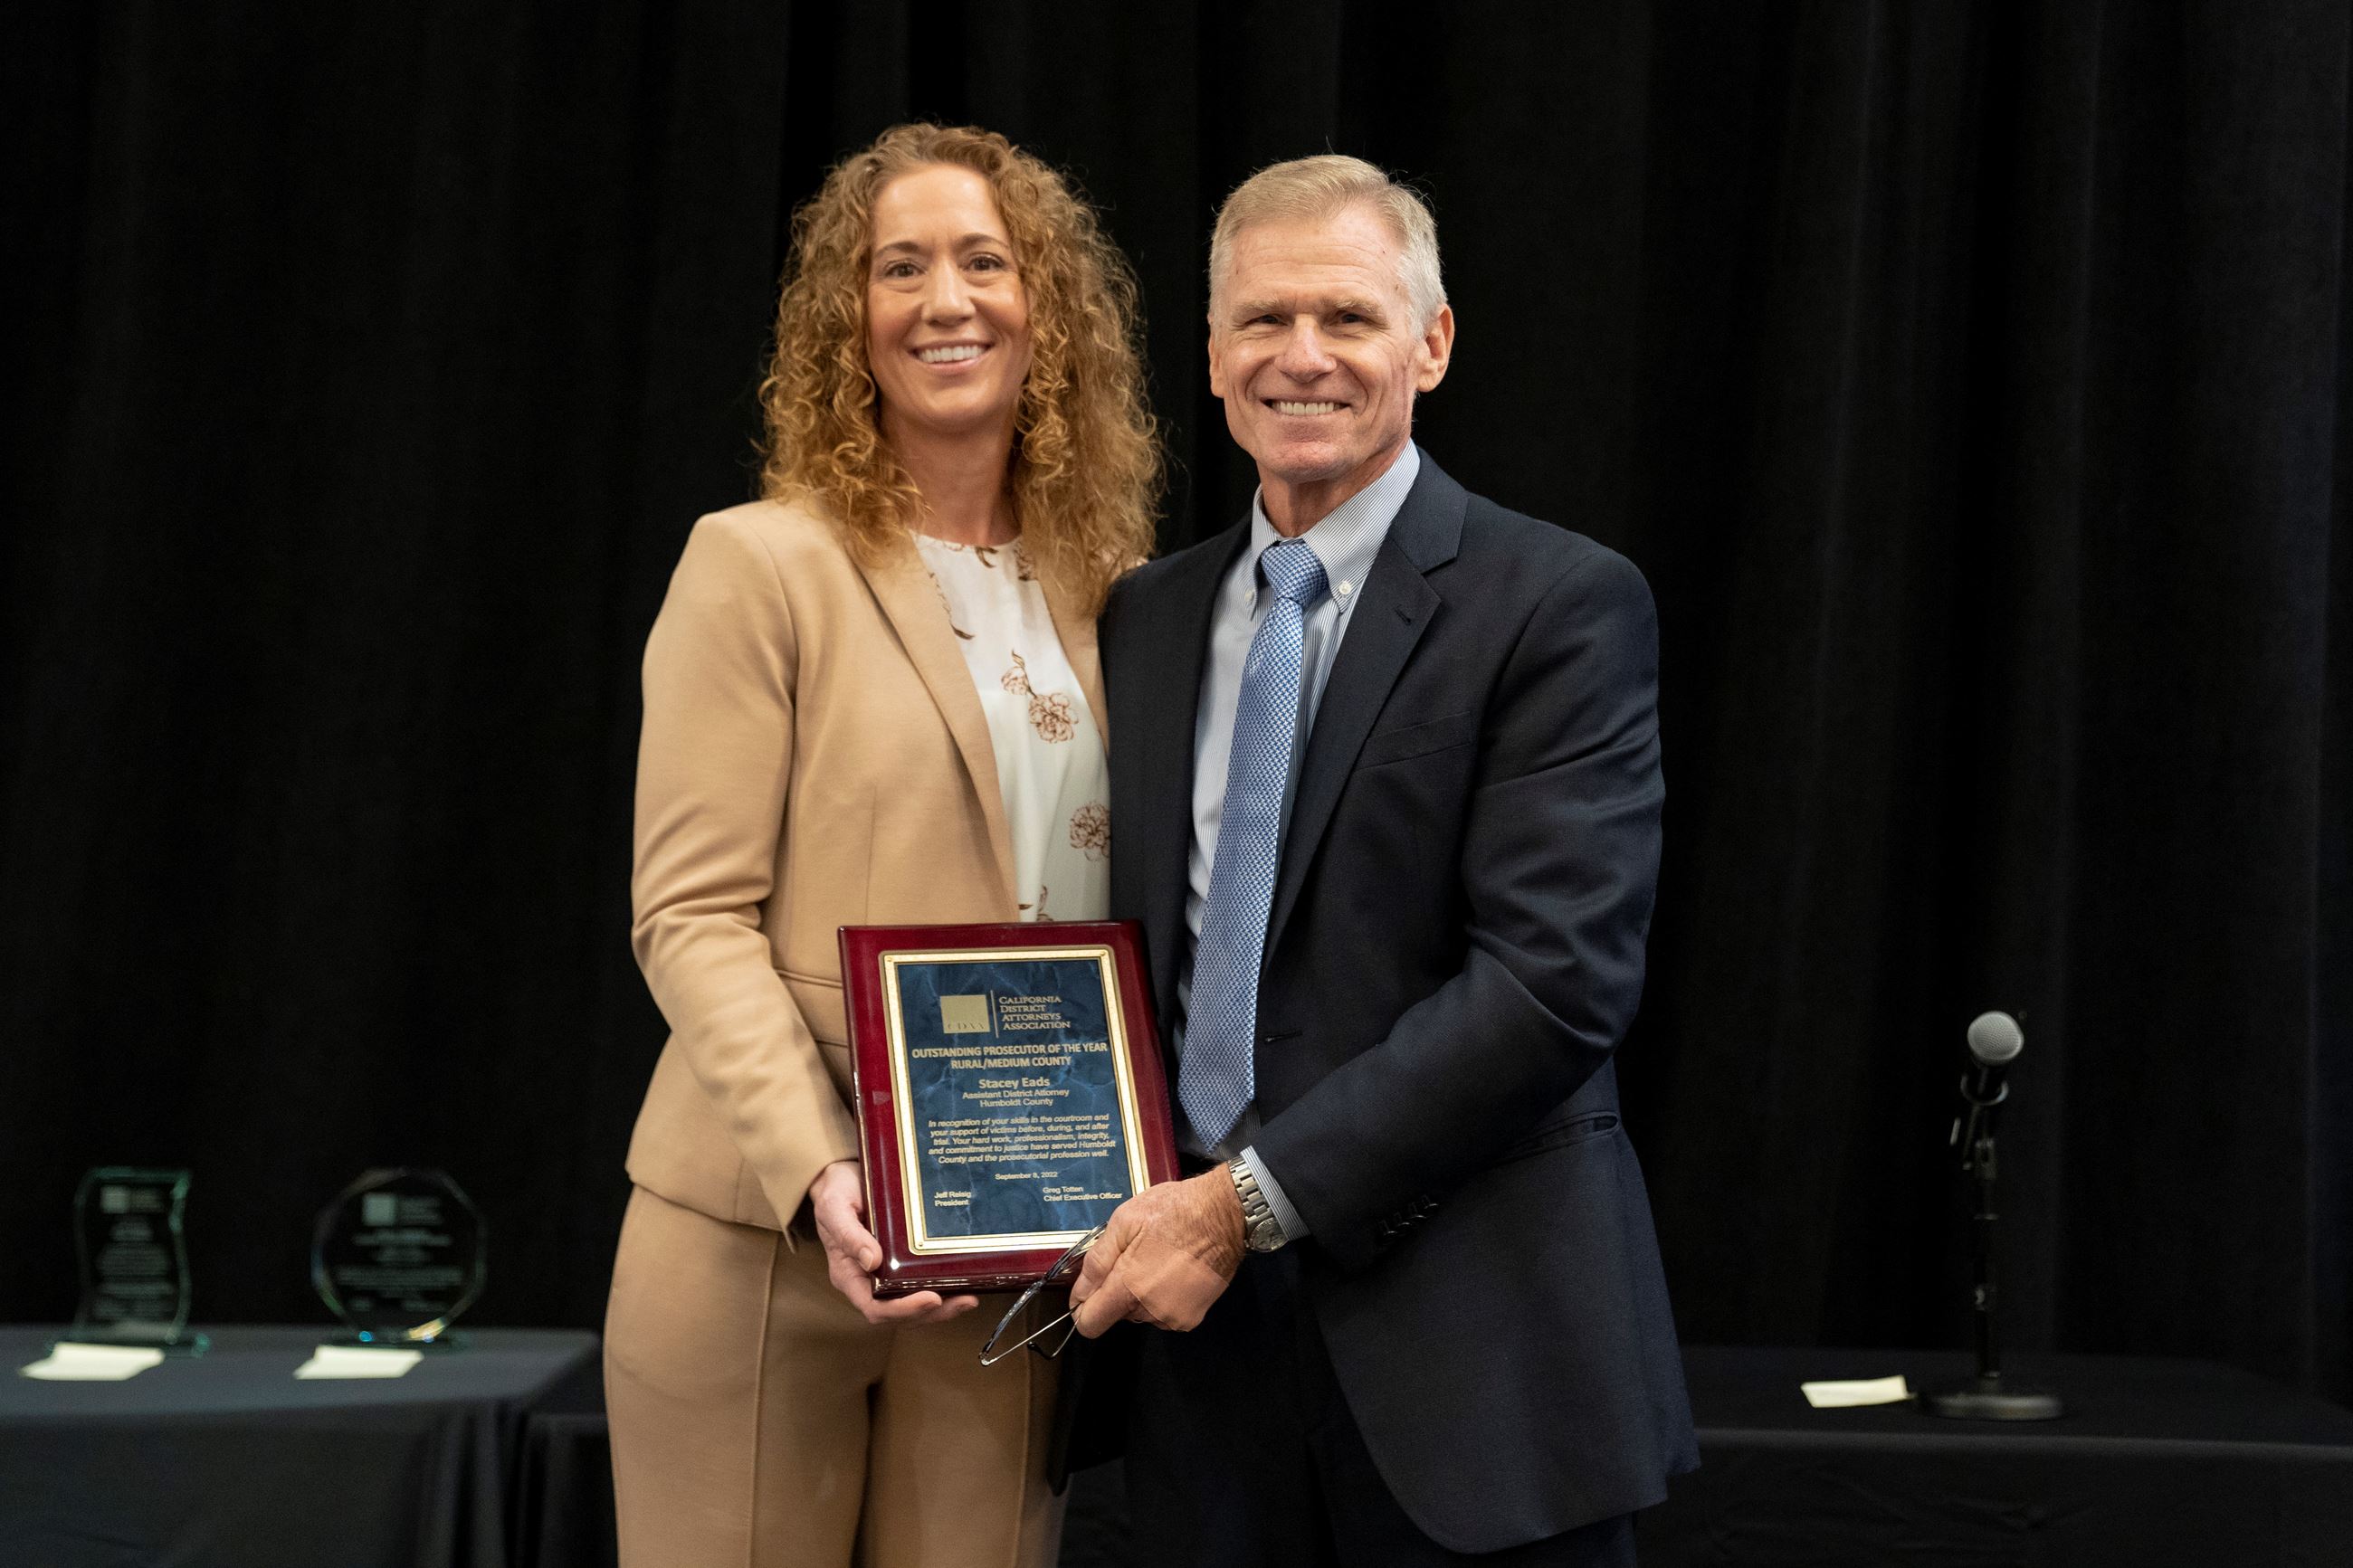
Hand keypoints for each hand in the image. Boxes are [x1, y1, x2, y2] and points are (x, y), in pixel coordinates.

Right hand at [808, 1159, 978, 1324]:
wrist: (844, 1177)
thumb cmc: (836, 1193)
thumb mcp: (835, 1208)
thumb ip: (848, 1234)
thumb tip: (872, 1261)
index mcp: (849, 1275)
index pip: (874, 1307)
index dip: (903, 1310)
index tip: (930, 1299)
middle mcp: (868, 1280)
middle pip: (901, 1313)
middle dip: (933, 1312)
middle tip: (963, 1300)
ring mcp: (887, 1273)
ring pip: (915, 1302)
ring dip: (944, 1306)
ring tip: (969, 1297)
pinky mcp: (902, 1262)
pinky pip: (921, 1282)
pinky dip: (944, 1286)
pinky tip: (964, 1279)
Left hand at [1069, 1169, 1244, 1336]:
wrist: (1225, 1214)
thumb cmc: (1174, 1210)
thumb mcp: (1125, 1221)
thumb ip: (1098, 1260)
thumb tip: (1078, 1292)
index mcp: (1128, 1287)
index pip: (1091, 1323)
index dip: (1083, 1306)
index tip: (1091, 1287)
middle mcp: (1150, 1310)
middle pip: (1116, 1315)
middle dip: (1117, 1290)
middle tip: (1135, 1257)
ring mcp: (1173, 1318)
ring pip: (1139, 1313)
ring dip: (1141, 1294)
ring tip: (1158, 1260)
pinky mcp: (1192, 1318)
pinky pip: (1162, 1314)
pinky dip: (1162, 1298)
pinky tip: (1174, 1272)